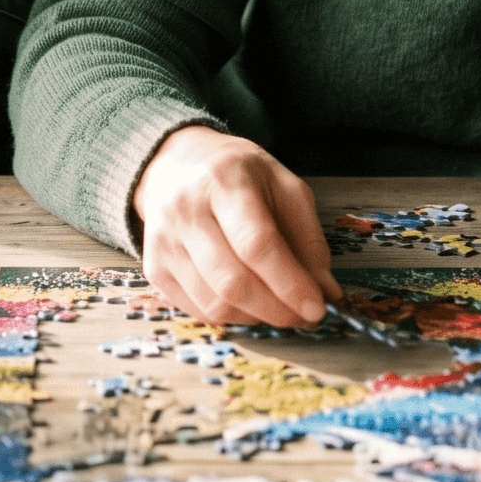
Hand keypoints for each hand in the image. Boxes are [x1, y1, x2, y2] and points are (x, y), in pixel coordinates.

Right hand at [130, 125, 338, 326]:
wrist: (174, 164)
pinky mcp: (154, 268)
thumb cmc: (235, 174)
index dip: (290, 283)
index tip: (317, 307)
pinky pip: (198, 310)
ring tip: (278, 308)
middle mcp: (186, 211)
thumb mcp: (283, 185)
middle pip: (232, 281)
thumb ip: (308, 236)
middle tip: (303, 317)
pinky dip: (231, 316)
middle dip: (276, 310)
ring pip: (214, 303)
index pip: (257, 243)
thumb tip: (326, 290)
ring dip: (256, 317)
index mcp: (224, 181)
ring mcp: (164, 242)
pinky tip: (249, 303)